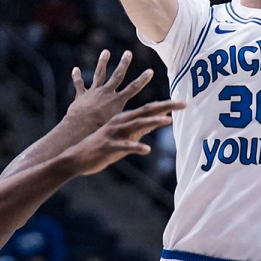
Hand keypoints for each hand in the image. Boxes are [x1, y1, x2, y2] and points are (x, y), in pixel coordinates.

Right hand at [62, 99, 184, 175]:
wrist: (77, 157)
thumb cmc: (103, 148)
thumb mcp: (124, 137)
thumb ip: (140, 129)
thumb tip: (157, 122)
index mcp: (125, 119)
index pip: (150, 109)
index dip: (167, 105)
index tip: (184, 103)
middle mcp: (121, 122)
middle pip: (147, 111)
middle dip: (166, 106)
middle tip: (183, 103)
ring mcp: (114, 133)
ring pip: (136, 125)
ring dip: (152, 122)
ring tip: (168, 121)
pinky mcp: (109, 146)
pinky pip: (124, 146)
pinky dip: (135, 146)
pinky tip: (147, 149)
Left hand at [65, 50, 152, 129]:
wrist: (80, 128)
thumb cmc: (100, 130)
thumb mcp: (119, 127)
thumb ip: (131, 123)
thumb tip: (148, 126)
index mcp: (117, 101)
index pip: (133, 88)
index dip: (143, 80)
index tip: (150, 71)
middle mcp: (106, 93)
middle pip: (117, 75)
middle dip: (123, 64)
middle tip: (128, 53)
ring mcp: (93, 92)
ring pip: (99, 74)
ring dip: (103, 62)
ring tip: (106, 51)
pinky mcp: (81, 96)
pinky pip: (79, 84)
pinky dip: (77, 76)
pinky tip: (75, 69)